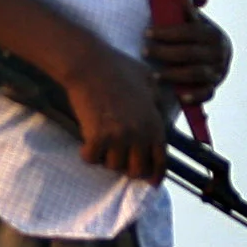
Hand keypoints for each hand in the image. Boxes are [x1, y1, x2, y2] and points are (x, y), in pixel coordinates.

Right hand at [63, 43, 169, 181]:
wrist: (91, 64)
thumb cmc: (118, 67)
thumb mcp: (149, 81)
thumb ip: (157, 101)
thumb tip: (161, 112)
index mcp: (154, 122)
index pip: (160, 159)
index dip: (156, 174)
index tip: (151, 182)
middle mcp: (139, 134)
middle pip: (136, 170)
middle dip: (128, 169)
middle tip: (118, 160)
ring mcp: (118, 137)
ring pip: (113, 166)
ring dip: (106, 159)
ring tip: (102, 146)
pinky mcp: (97, 137)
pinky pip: (91, 159)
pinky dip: (87, 154)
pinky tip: (86, 145)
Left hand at [144, 7, 231, 104]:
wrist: (219, 57)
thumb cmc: (198, 36)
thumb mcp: (195, 20)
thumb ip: (186, 5)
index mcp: (212, 33)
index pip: (189, 32)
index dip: (167, 32)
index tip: (147, 32)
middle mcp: (218, 52)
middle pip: (190, 53)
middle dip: (165, 52)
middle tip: (145, 51)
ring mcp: (218, 71)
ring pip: (196, 74)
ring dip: (173, 75)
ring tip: (152, 75)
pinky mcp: (214, 87)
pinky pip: (207, 94)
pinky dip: (195, 96)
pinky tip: (179, 97)